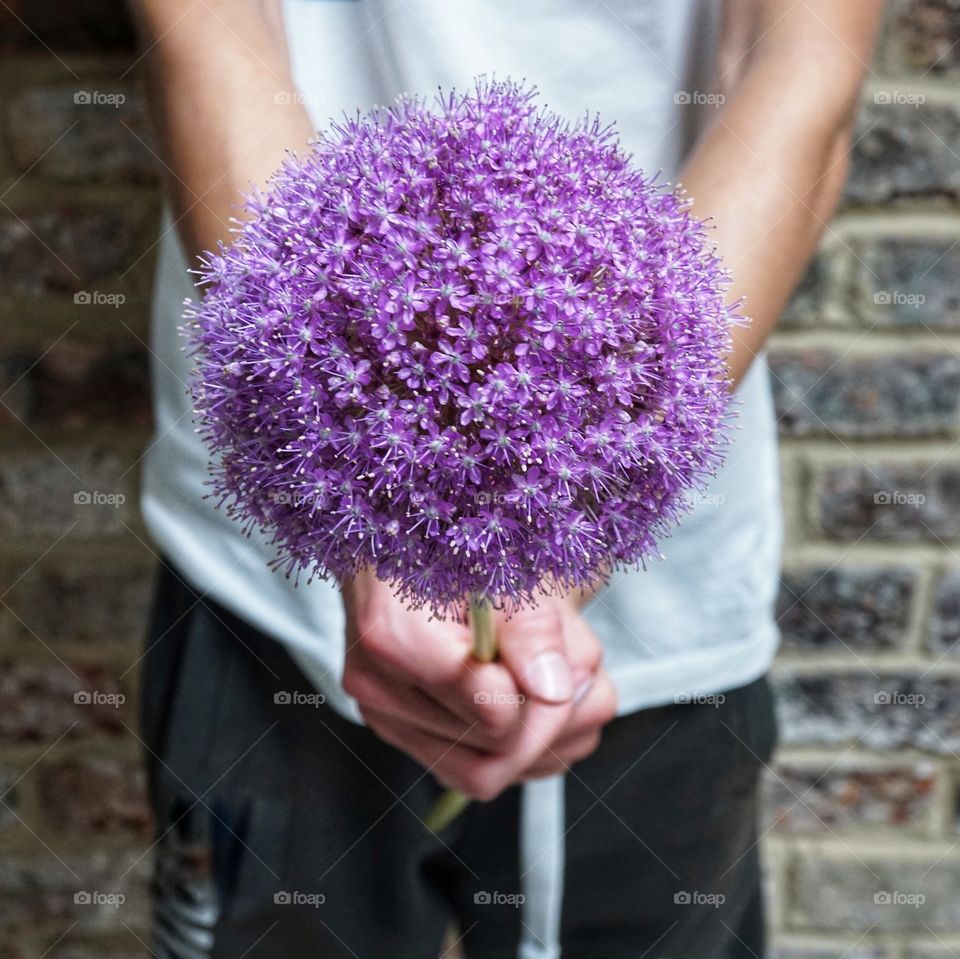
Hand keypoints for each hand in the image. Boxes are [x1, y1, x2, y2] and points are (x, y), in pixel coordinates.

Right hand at [341, 571, 615, 800]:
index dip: (539, 689)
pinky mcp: (403, 735)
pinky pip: (475, 774)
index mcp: (394, 636)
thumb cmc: (461, 549)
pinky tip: (528, 694)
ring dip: (539, 736)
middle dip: (547, 719)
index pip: (493, 712)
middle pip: (492, 755)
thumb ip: (534, 630)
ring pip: (485, 775)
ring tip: (551, 675)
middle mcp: (378, 688)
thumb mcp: (507, 570)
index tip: (554, 651)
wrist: (420, 547)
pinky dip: (520, 747)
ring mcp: (386, 718)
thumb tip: (553, 690)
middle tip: (570, 667)